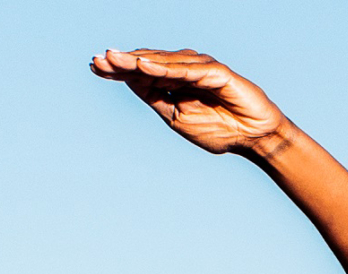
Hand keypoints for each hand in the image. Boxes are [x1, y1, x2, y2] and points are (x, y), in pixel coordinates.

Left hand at [91, 48, 289, 156]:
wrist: (254, 139)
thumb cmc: (219, 130)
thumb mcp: (176, 118)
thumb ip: (156, 99)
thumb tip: (131, 81)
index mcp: (173, 83)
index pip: (140, 73)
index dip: (117, 70)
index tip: (93, 67)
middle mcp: (184, 70)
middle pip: (148, 63)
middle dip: (122, 62)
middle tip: (98, 59)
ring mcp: (200, 69)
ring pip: (163, 63)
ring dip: (138, 61)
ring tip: (114, 59)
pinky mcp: (216, 72)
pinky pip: (186, 70)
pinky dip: (165, 68)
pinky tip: (145, 67)